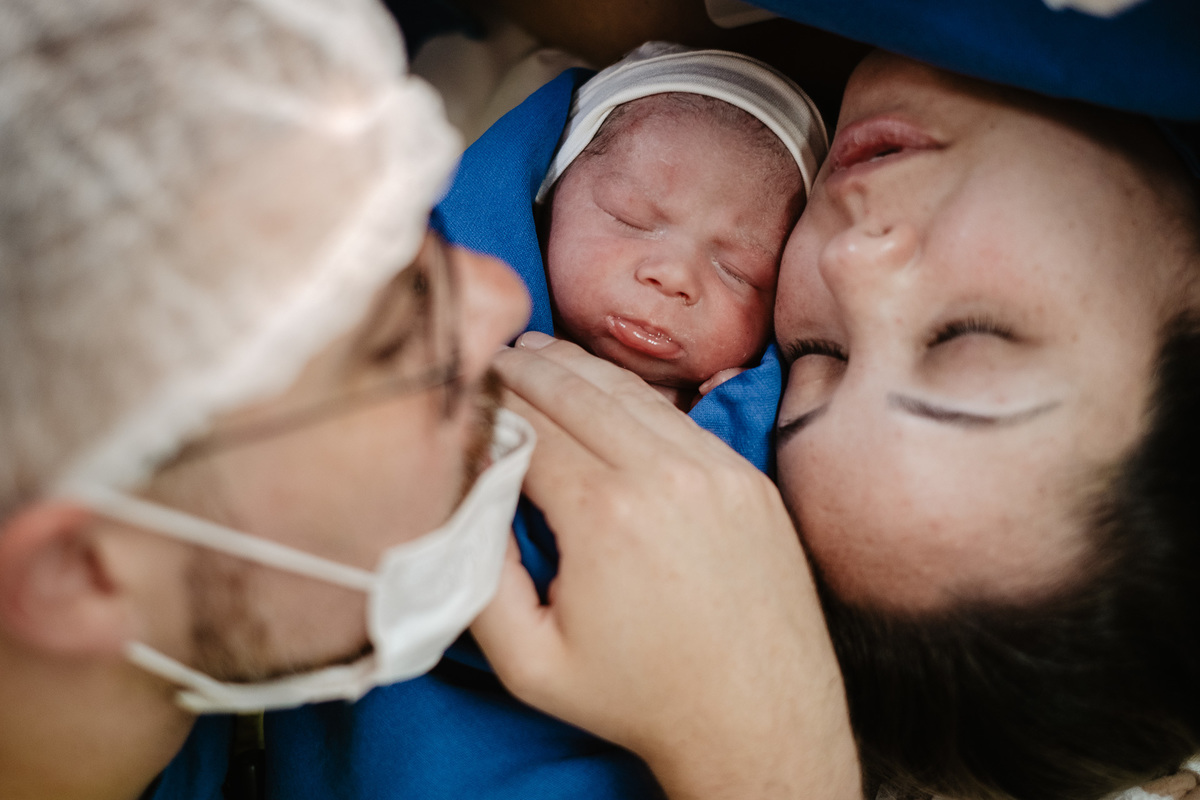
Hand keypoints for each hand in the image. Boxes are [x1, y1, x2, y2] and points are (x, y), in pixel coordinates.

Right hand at [473, 333, 859, 799]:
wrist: (757, 719)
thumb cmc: (638, 696)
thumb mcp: (531, 662)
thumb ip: (478, 579)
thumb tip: (462, 501)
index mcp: (605, 515)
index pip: (527, 427)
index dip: (487, 405)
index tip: (461, 393)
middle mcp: (666, 475)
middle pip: (574, 391)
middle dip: (523, 369)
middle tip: (487, 355)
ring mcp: (716, 470)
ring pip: (628, 393)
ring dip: (575, 369)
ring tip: (536, 354)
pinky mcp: (746, 477)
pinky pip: (676, 416)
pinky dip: (629, 396)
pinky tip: (601, 391)